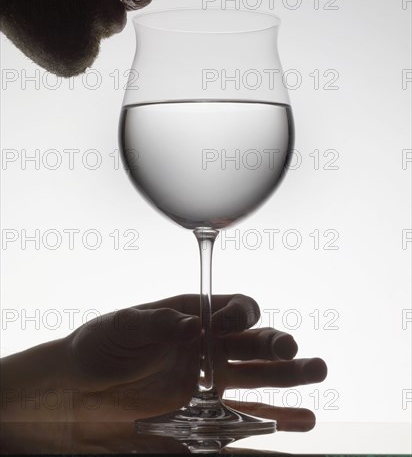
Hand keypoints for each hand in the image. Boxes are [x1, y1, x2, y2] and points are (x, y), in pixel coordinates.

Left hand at [65, 294, 325, 429]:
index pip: (231, 311)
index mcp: (192, 320)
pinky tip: (300, 423)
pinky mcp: (198, 423)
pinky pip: (238, 426)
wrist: (72, 394)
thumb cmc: (96, 348)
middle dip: (278, 346)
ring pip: (256, 384)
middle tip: (297, 351)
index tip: (239, 321)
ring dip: (288, 382)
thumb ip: (158, 322)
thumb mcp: (122, 326)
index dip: (242, 313)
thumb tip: (195, 325)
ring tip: (317, 375)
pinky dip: (270, 428)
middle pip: (253, 347)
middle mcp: (206, 352)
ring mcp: (206, 389)